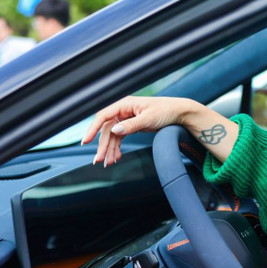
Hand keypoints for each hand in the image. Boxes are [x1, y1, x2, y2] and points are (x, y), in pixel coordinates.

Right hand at [82, 96, 198, 166]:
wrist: (180, 113)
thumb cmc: (166, 110)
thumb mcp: (149, 118)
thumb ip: (132, 125)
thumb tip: (114, 130)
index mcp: (125, 105)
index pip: (103, 116)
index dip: (93, 129)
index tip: (86, 141)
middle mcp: (123, 111)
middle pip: (107, 129)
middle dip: (103, 145)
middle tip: (99, 160)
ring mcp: (127, 119)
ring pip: (112, 136)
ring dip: (110, 149)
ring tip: (108, 163)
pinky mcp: (131, 126)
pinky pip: (119, 138)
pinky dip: (117, 148)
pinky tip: (116, 157)